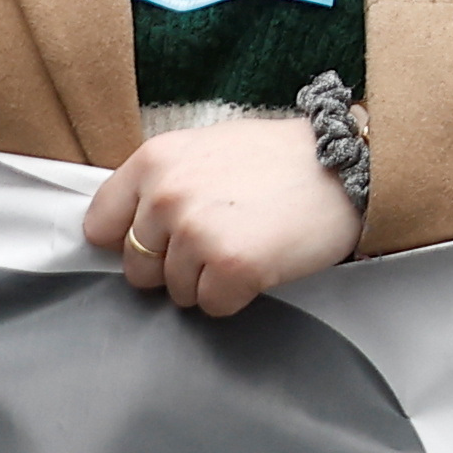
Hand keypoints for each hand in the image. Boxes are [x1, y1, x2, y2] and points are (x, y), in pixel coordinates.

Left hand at [84, 115, 362, 314]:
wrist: (352, 164)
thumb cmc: (286, 159)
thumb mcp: (211, 147)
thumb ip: (164, 181)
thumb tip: (127, 227)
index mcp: (156, 160)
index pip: (100, 227)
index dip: (133, 239)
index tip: (166, 238)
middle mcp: (167, 194)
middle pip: (138, 268)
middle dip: (176, 265)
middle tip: (224, 237)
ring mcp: (196, 231)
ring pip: (175, 292)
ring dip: (210, 280)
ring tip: (251, 243)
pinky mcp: (229, 264)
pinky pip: (212, 306)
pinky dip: (239, 295)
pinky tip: (265, 262)